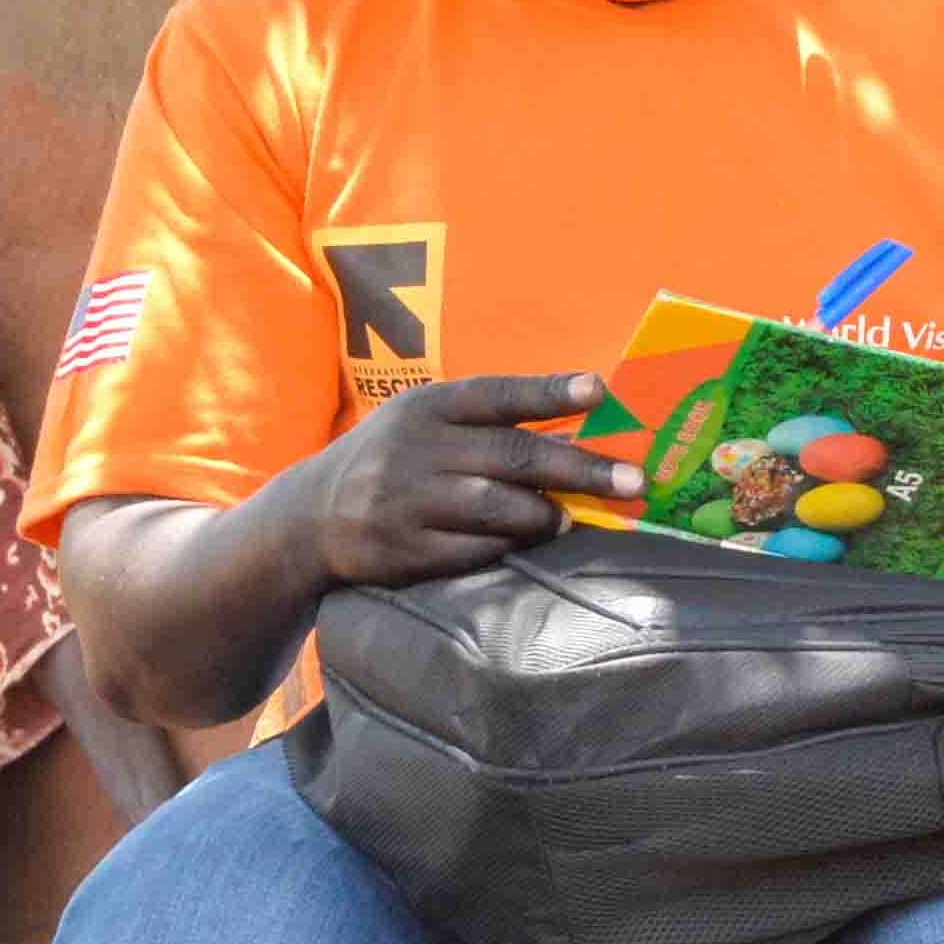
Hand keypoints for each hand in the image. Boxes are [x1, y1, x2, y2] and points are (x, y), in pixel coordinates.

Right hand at [297, 372, 635, 587]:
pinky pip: (473, 551)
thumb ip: (487, 419)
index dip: (549, 392)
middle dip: (581, 468)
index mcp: (428, 407)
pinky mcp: (404, 551)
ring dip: (546, 514)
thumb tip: (582, 422)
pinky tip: (527, 543)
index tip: (599, 392)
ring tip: (571, 519)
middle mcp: (417, 449)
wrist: (311, 516)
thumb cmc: (393, 459)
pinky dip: (509, 546)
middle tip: (633, 482)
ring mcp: (408, 502)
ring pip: (497, 507)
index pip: (497, 395)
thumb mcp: (424, 420)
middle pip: (513, 455)